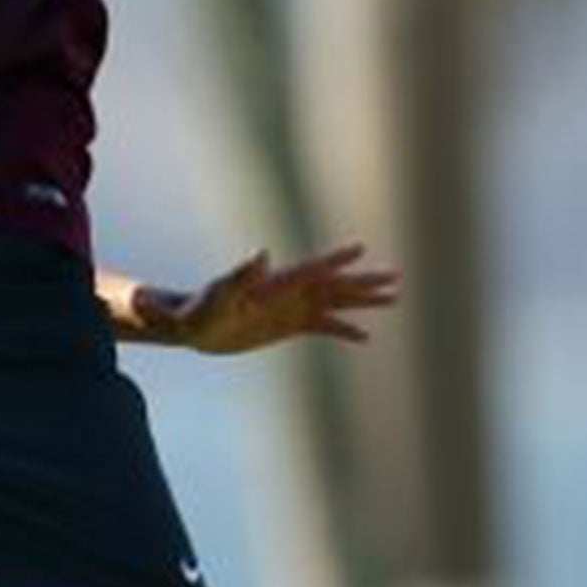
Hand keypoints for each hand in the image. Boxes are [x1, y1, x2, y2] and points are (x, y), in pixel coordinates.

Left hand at [137, 243, 400, 353]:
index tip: (361, 250)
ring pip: (334, 302)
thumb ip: (239, 277)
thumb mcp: (218, 297)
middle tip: (397, 275)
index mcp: (274, 284)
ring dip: (363, 301)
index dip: (335, 261)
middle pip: (332, 284)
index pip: (310, 270)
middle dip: (364, 280)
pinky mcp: (287, 325)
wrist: (189, 327)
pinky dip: (344, 330)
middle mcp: (287, 293)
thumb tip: (260, 254)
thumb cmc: (198, 310)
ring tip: (395, 297)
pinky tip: (365, 337)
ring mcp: (289, 308)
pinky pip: (322, 326)